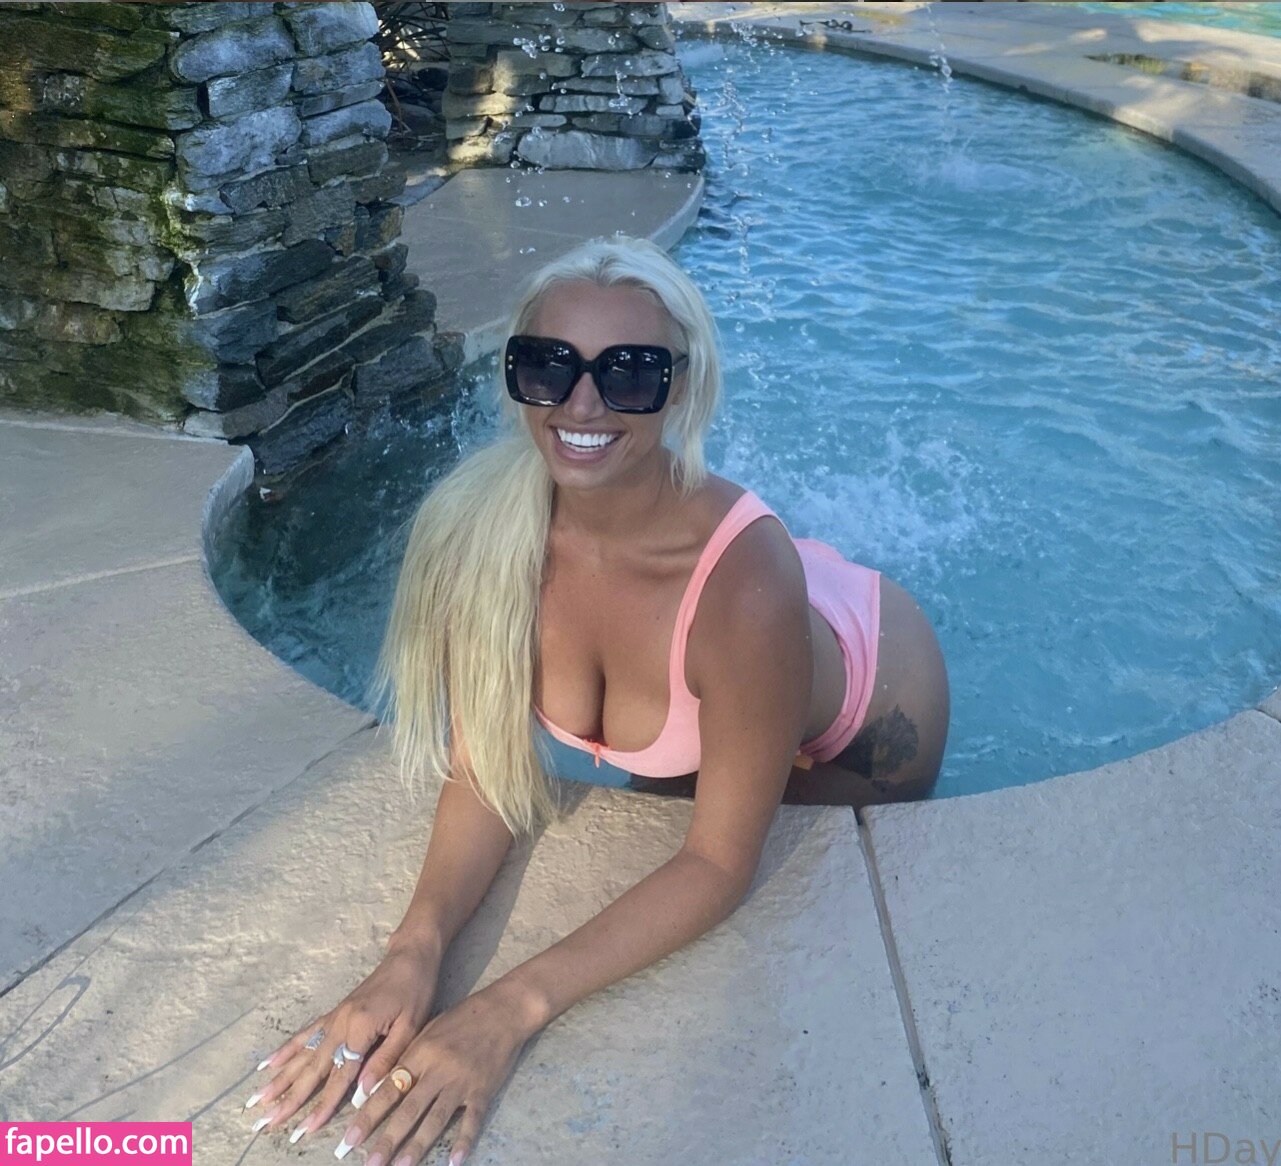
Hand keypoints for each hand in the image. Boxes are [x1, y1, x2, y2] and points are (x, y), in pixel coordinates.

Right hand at [245, 933, 441, 1142]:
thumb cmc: (415, 991)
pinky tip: (268, 1063)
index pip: (339, 1075)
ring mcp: (334, 1018)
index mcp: (360, 1028)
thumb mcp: (410, 1026)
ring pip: (303, 1053)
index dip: (323, 1104)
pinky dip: (286, 1050)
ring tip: (257, 1099)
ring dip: (280, 1078)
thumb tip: (363, 1092)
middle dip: (289, 1098)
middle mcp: (340, 1023)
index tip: (305, 1129)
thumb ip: (386, 1059)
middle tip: (266, 1122)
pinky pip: (305, 1033)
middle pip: (312, 1068)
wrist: (409, 957)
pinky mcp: (334, 1013)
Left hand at [329, 978, 539, 1165]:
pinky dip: (464, 1141)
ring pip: (436, 1119)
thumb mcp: (428, 1031)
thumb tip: (380, 1085)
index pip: (389, 1090)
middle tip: (370, 1164)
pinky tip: (454, 1161)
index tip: (349, 1138)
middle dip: (387, 1140)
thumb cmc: (462, 1018)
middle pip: (409, 1110)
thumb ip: (406, 1058)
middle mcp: (438, 1071)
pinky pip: (472, 1120)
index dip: (368, 1115)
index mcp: (421, 1054)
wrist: (503, 1011)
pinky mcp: (483, 1090)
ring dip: (417, 1145)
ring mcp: (461, 1082)